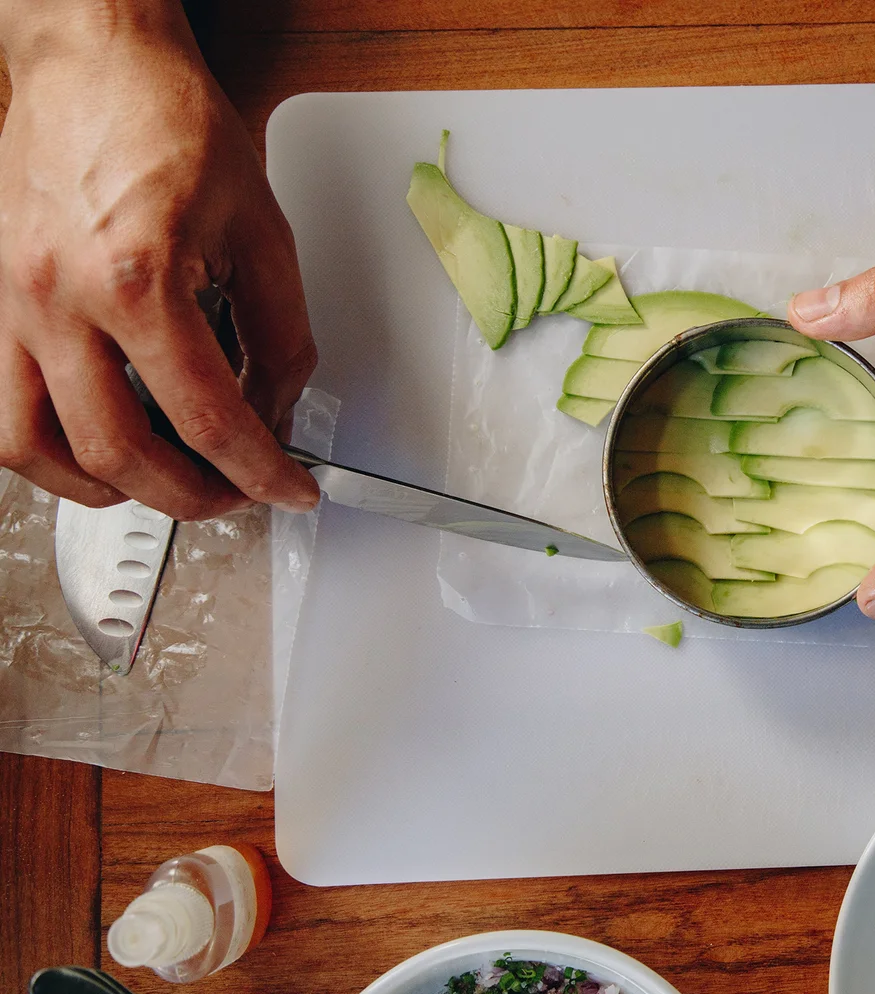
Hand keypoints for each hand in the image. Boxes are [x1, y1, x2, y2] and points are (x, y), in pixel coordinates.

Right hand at [0, 9, 319, 517]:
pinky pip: (0, 410)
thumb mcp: (262, 232)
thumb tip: (280, 409)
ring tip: (166, 483)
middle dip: (192, 496)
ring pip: (35, 449)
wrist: (91, 59)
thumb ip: (282, 335)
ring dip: (107, 488)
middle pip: (119, 453)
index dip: (261, 472)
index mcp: (135, 279)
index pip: (210, 418)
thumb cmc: (167, 121)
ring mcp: (8, 303)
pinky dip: (51, 450)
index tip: (288, 489)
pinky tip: (97, 446)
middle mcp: (56, 299)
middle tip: (237, 494)